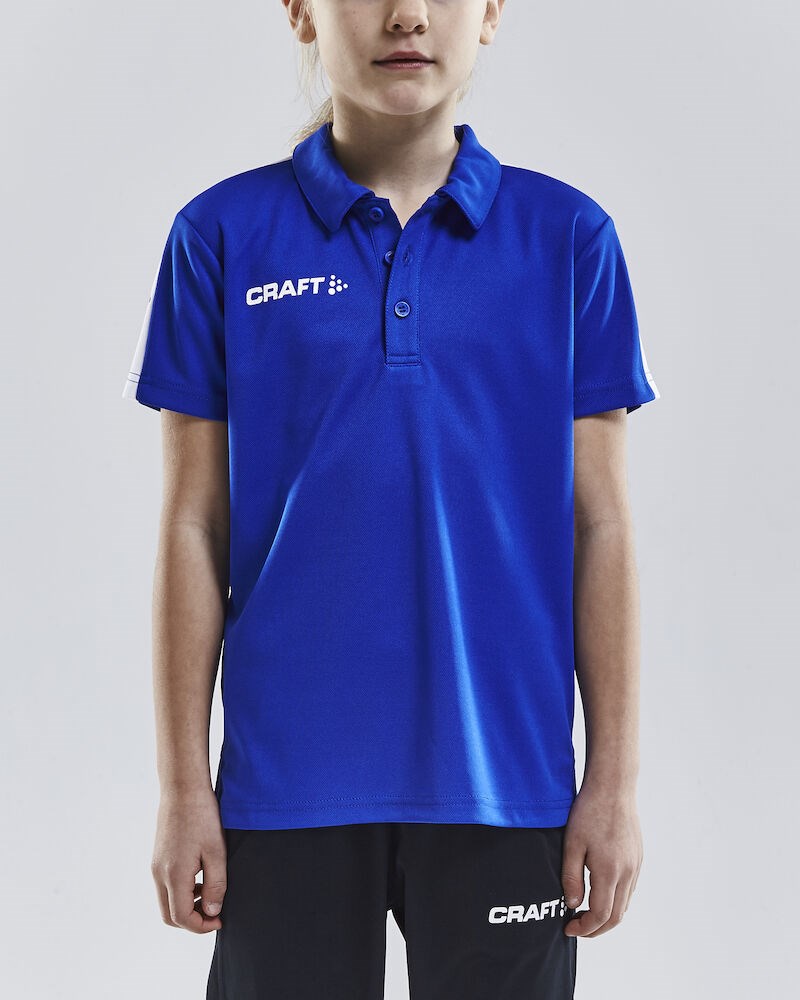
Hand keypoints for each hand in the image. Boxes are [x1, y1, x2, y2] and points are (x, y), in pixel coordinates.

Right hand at [151, 787, 226, 932]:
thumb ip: (215, 885)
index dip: (201, 926)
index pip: (181, 917)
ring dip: (186, 907)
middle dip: (192, 922)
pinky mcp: (158, 858)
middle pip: (169, 916)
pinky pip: (165, 887)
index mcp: (173, 875)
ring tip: (210, 893)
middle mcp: (159, 874)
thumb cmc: (202, 816)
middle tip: (214, 913)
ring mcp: (156, 866)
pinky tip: (200, 878)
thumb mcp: (216, 851)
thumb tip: (211, 912)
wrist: (182, 788)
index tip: (220, 919)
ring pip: (166, 902)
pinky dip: (181, 893)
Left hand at [560, 782, 642, 937]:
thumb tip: (572, 905)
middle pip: (616, 916)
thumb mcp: (572, 843)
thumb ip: (571, 877)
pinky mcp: (638, 858)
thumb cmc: (589, 812)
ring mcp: (636, 866)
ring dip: (607, 917)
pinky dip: (616, 901)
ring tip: (586, 914)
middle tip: (577, 928)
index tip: (569, 928)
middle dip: (596, 929)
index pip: (600, 914)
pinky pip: (629, 890)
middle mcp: (627, 872)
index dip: (585, 928)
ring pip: (625, 905)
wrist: (613, 787)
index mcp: (609, 871)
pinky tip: (601, 895)